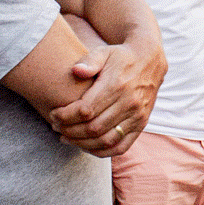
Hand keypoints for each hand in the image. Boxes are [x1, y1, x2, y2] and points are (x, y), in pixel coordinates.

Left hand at [45, 42, 166, 157]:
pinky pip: (120, 147)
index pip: (86, 109)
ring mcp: (137, 116)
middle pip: (93, 128)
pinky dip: (101, 152)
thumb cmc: (120, 57)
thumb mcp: (104, 52)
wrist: (149, 60)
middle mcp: (129, 103)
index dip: (65, 116)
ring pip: (105, 140)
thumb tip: (76, 71)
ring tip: (66, 137)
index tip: (53, 114)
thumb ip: (89, 61)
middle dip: (70, 130)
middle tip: (56, 126)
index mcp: (117, 85)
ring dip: (81, 143)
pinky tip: (85, 146)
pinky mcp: (141, 125)